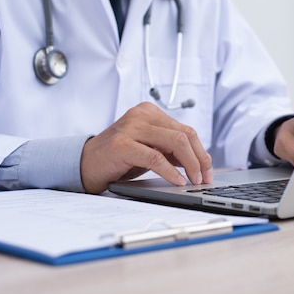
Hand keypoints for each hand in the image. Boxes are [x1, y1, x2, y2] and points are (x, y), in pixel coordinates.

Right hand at [80, 102, 212, 193]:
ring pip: (174, 143)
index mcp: (150, 112)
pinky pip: (155, 158)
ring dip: (190, 165)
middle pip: (184, 135)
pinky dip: (170, 171)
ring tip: (194, 180)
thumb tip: (201, 162)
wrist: (85, 164)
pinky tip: (177, 181)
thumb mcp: (150, 149)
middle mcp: (141, 115)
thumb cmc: (119, 158)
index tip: (208, 170)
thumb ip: (171, 150)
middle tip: (204, 178)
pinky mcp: (122, 144)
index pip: (186, 130)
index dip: (202, 152)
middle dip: (199, 159)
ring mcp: (131, 127)